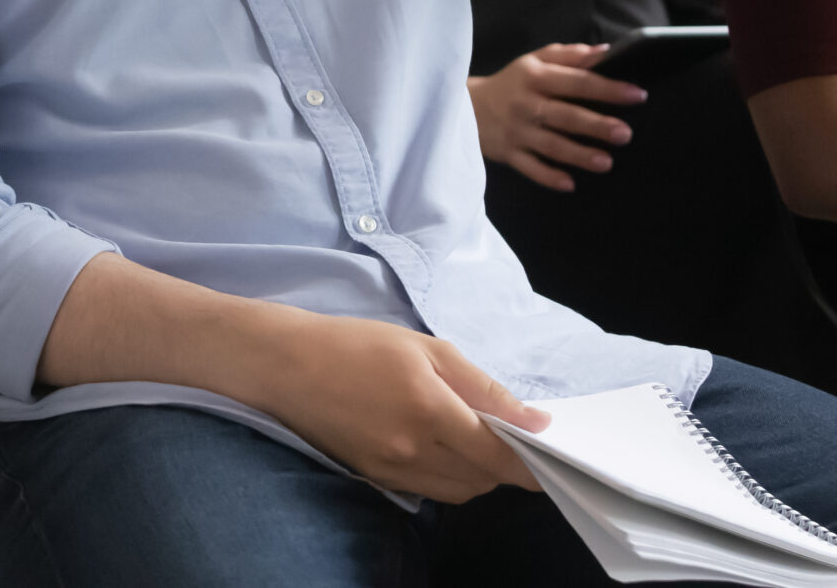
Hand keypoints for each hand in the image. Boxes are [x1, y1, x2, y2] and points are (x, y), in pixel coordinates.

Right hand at [251, 314, 547, 503]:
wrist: (286, 365)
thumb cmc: (357, 345)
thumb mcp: (426, 348)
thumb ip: (483, 386)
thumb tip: (532, 420)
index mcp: (429, 409)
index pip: (497, 454)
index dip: (530, 462)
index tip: (550, 456)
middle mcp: (412, 450)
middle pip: (483, 479)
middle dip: (504, 464)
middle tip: (505, 433)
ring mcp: (392, 470)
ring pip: (459, 492)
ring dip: (477, 473)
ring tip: (470, 437)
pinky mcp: (375, 479)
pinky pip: (429, 491)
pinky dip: (447, 476)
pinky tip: (438, 445)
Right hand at [469, 44, 647, 191]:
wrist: (464, 106)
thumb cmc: (511, 83)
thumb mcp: (534, 61)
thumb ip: (570, 56)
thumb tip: (607, 53)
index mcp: (536, 77)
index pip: (577, 82)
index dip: (608, 88)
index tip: (637, 95)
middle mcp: (527, 104)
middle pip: (566, 115)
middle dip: (596, 125)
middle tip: (624, 134)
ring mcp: (517, 131)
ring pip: (551, 145)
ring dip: (579, 155)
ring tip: (606, 162)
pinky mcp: (507, 153)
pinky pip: (530, 168)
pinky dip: (548, 177)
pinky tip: (570, 184)